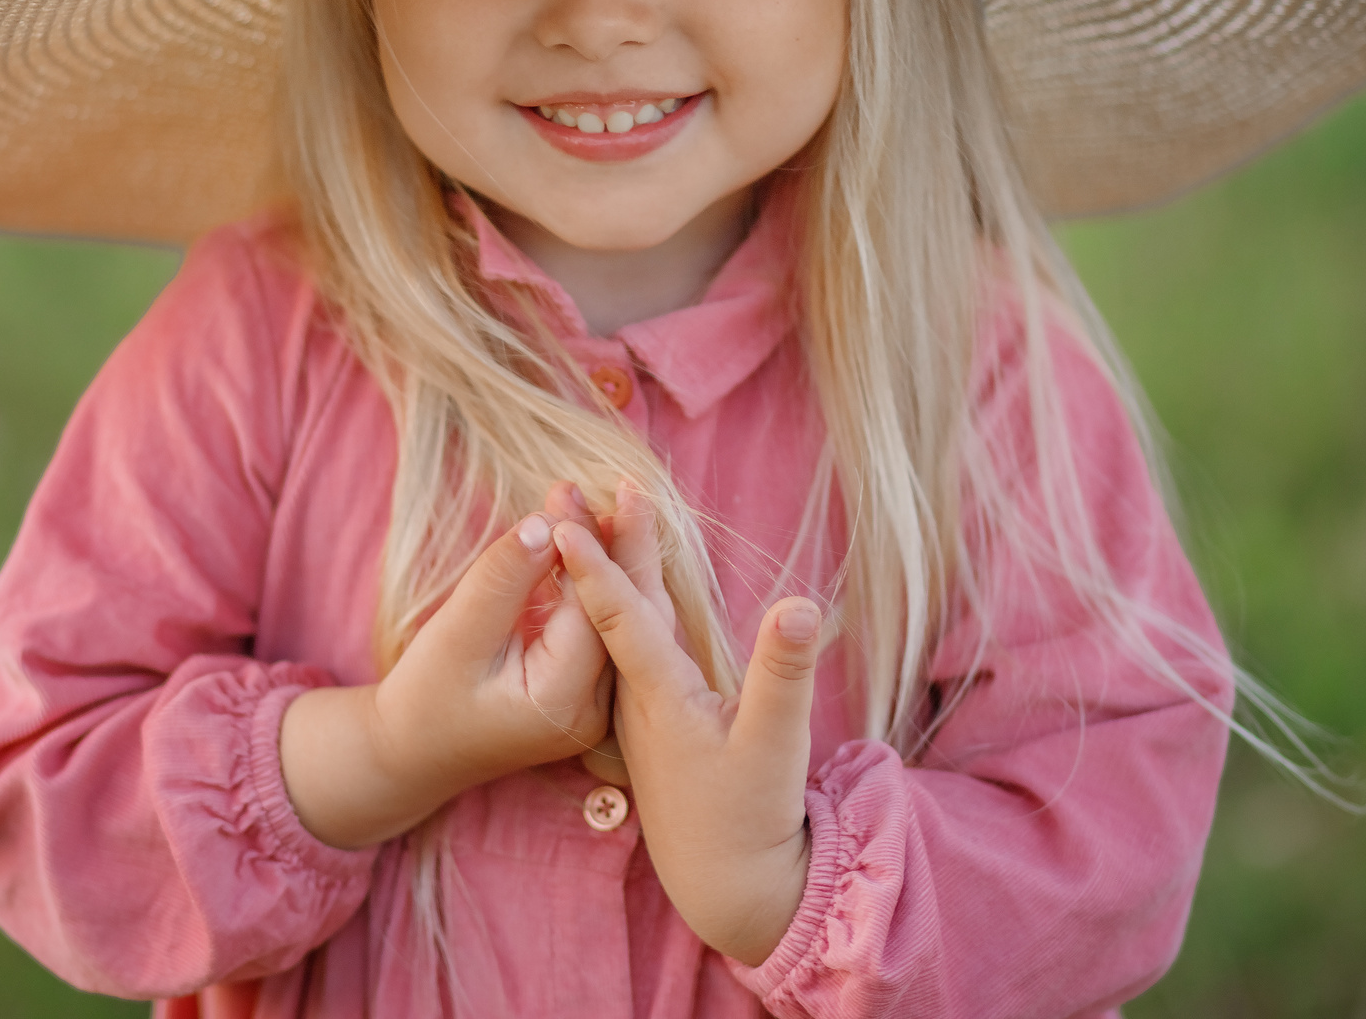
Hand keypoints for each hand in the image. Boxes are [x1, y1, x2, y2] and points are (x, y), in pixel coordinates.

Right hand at [280, 482, 610, 847]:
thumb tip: (546, 522)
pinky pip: (609, 627)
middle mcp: (598, 708)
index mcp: (567, 701)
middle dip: (625, 546)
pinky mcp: (591, 690)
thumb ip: (503, 578)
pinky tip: (598, 542)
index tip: (568, 490)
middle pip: (628, 613)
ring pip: (627, 619)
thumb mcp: (456, 634)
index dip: (586, 546)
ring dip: (620, 560)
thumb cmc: (425, 698)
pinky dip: (605, 584)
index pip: (592, 608)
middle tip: (627, 483)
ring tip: (618, 502)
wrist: (414, 754)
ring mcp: (600, 704)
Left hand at [555, 484, 817, 965]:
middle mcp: (639, 696)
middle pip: (616, 605)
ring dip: (609, 567)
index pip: (620, 616)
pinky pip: (630, 644)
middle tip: (581, 483)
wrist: (726, 882)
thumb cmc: (751, 815)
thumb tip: (800, 603)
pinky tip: (626, 587)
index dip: (595, 564)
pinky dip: (625, 602)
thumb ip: (786, 672)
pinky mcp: (656, 718)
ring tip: (597, 515)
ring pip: (620, 622)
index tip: (565, 518)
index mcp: (661, 695)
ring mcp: (643, 708)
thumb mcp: (776, 743)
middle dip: (600, 542)